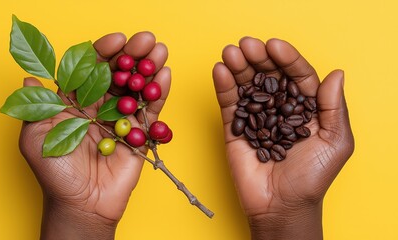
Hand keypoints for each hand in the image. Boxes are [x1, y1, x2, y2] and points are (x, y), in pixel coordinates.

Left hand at [19, 32, 169, 239]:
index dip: (104, 52)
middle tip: (146, 40)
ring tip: (160, 50)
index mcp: (75, 102)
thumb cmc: (56, 174)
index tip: (118, 40)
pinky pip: (150, 110)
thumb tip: (28, 79)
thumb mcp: (36, 140)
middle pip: (118, 73)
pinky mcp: (140, 134)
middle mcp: (99, 106)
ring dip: (149, 67)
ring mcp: (121, 119)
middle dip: (132, 54)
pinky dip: (158, 93)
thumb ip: (35, 109)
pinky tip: (165, 76)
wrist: (82, 204)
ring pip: (137, 87)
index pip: (90, 68)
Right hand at [212, 37, 353, 238]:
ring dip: (238, 66)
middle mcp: (279, 107)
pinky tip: (221, 70)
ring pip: (247, 85)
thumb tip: (336, 73)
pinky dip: (224, 86)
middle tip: (247, 45)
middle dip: (258, 58)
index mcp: (305, 108)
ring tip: (230, 52)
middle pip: (268, 75)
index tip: (274, 46)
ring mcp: (256, 116)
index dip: (287, 59)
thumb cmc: (312, 178)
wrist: (282, 206)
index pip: (297, 76)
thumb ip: (334, 108)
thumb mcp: (336, 142)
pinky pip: (230, 103)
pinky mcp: (235, 127)